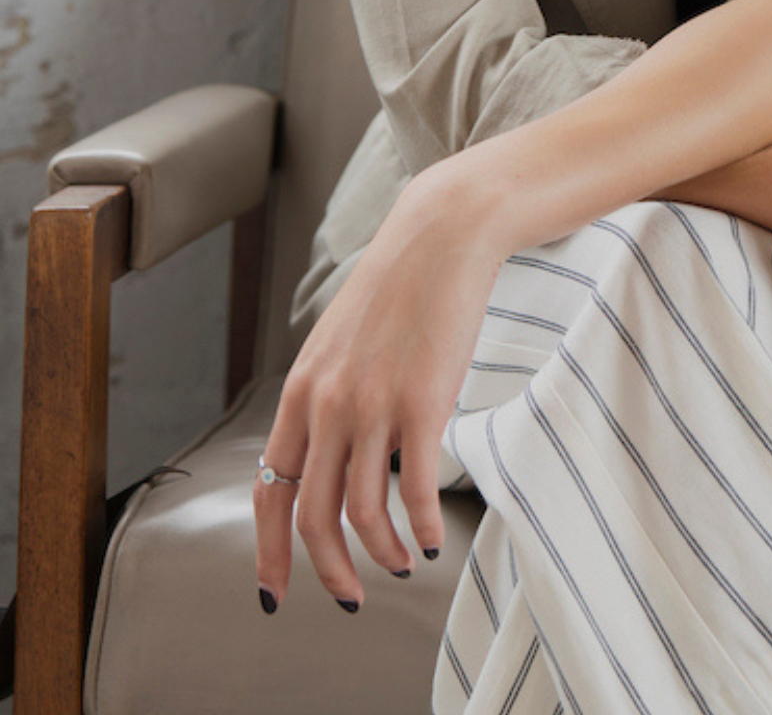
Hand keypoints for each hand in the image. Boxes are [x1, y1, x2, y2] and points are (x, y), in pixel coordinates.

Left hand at [253, 165, 503, 611]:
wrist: (441, 237)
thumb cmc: (398, 288)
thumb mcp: (339, 343)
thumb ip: (327, 398)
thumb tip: (331, 457)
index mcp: (301, 392)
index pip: (268, 491)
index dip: (267, 553)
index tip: (276, 592)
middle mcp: (327, 405)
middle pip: (310, 516)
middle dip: (328, 570)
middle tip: (350, 597)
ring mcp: (372, 405)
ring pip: (361, 512)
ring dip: (380, 553)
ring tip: (402, 564)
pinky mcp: (421, 403)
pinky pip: (414, 492)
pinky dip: (420, 530)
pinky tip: (432, 540)